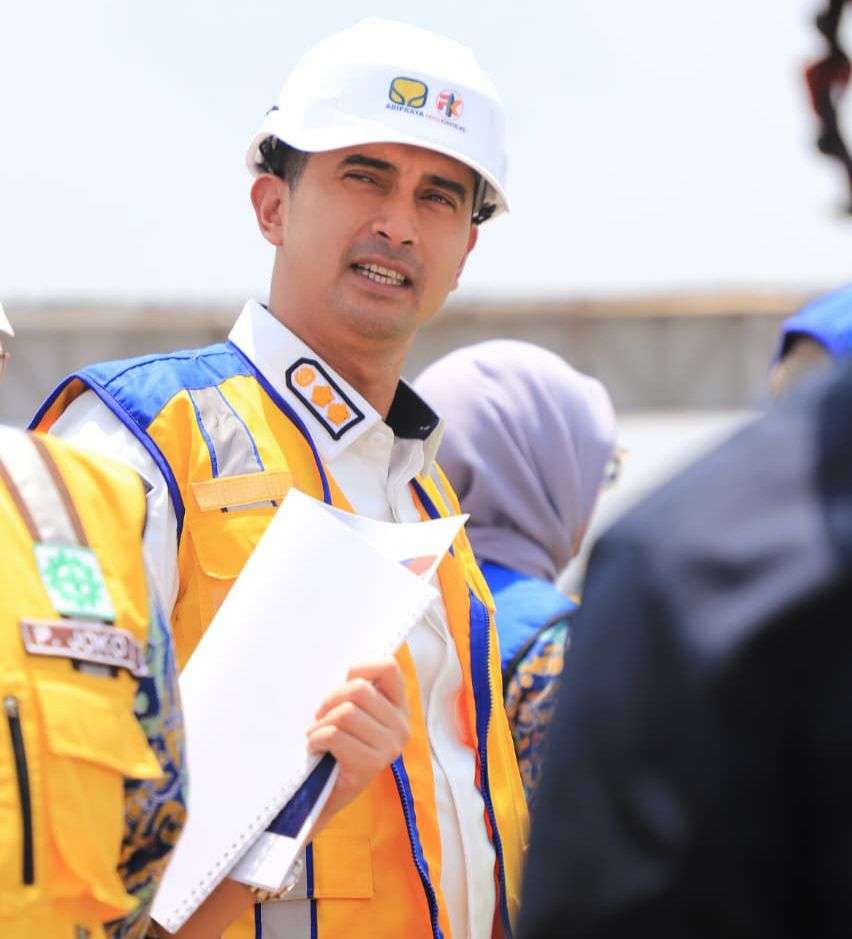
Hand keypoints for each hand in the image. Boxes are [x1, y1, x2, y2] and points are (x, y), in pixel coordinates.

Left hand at [307, 658, 409, 824]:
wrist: (321, 795)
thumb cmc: (333, 745)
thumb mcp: (351, 711)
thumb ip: (356, 689)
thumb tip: (348, 663)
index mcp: (399, 706)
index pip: (388, 666)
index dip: (360, 667)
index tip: (343, 683)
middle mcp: (402, 726)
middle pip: (359, 689)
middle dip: (330, 700)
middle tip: (321, 716)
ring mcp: (389, 747)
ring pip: (346, 712)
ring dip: (321, 724)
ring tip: (317, 735)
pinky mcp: (371, 765)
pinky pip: (334, 735)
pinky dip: (316, 739)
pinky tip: (316, 749)